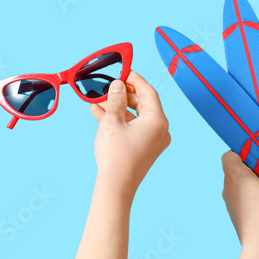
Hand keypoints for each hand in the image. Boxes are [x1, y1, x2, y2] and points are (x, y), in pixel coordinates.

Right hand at [89, 70, 169, 199]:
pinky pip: (133, 127)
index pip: (148, 91)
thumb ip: (115, 100)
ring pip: (135, 116)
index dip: (134, 79)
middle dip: (123, 95)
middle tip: (108, 88)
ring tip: (98, 100)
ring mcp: (153, 140)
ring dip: (117, 107)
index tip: (123, 71)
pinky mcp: (145, 148)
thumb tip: (117, 85)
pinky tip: (100, 113)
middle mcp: (160, 129)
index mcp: (157, 120)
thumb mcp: (112, 121)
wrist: (116, 187)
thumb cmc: (116, 155)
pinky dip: (119, 120)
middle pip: (143, 103)